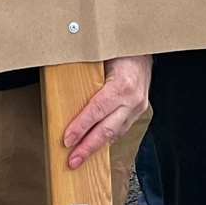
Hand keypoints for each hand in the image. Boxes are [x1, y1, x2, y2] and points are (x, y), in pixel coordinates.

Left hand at [63, 54, 151, 168]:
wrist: (145, 43)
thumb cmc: (120, 47)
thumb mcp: (100, 54)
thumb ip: (84, 70)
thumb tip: (59, 84)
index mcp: (122, 85)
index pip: (97, 110)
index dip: (81, 126)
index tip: (67, 140)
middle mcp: (132, 99)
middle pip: (107, 130)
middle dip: (87, 148)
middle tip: (72, 161)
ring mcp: (137, 107)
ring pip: (114, 133)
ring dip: (96, 147)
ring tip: (80, 158)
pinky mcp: (138, 110)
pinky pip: (120, 128)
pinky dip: (106, 138)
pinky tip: (95, 144)